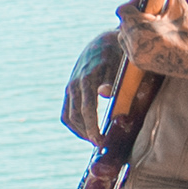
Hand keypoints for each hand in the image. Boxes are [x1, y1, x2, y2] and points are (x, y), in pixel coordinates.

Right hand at [61, 29, 121, 143]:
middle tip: (100, 145)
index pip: (87, 108)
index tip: (99, 141)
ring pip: (68, 117)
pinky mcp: (69, 91)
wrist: (103, 43)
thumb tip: (104, 93)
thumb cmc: (118, 55)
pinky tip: (86, 133)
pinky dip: (74, 126)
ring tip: (94, 141)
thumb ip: (114, 79)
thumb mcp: (121, 64)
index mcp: (88, 77)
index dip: (92, 126)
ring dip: (80, 131)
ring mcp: (70, 87)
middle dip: (87, 133)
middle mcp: (75, 83)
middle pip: (75, 116)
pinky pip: (66, 113)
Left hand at [115, 0, 187, 92]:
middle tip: (153, 10)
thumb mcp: (182, 11)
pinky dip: (137, 38)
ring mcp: (135, 56)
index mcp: (142, 31)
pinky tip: (153, 35)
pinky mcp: (138, 63)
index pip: (124, 10)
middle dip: (136, 14)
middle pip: (124, 22)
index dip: (134, 1)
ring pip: (124, 34)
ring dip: (135, 26)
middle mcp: (135, 45)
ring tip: (154, 23)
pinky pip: (129, 46)